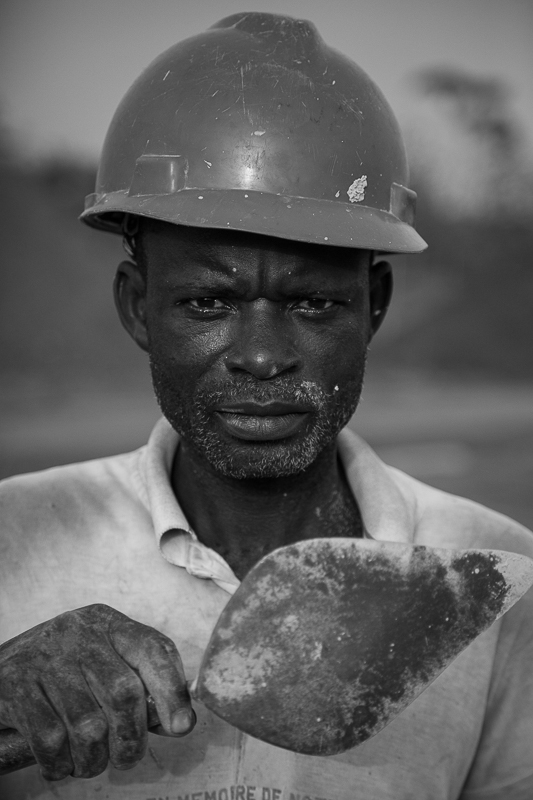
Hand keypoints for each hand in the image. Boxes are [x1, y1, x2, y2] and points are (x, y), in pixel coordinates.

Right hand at [0, 604, 194, 779]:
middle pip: (123, 693)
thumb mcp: (104, 661)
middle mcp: (77, 633)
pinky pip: (51, 740)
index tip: (181, 726)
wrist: (1, 671)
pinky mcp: (16, 687)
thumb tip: (180, 719)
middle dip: (131, 738)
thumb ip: (142, 682)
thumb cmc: (64, 673)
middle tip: (127, 756)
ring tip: (91, 762)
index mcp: (106, 623)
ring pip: (89, 725)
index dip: (172, 691)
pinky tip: (61, 761)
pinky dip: (61, 763)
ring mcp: (45, 658)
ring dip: (95, 759)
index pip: (152, 649)